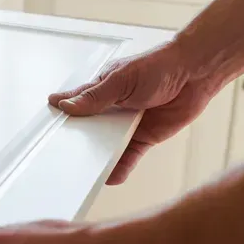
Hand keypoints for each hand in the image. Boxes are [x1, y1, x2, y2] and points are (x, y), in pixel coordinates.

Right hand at [48, 42, 217, 183]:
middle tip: (64, 158)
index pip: (74, 105)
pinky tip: (111, 177)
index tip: (48, 132)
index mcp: (101, 89)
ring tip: (85, 172)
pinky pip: (129, 156)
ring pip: (107, 145)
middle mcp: (111, 108)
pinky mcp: (144, 137)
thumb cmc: (158, 66)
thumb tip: (66, 106)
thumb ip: (94, 96)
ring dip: (99, 157)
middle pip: (89, 129)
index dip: (62, 117)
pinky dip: (121, 167)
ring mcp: (127, 124)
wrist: (195, 74)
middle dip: (78, 142)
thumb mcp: (120, 80)